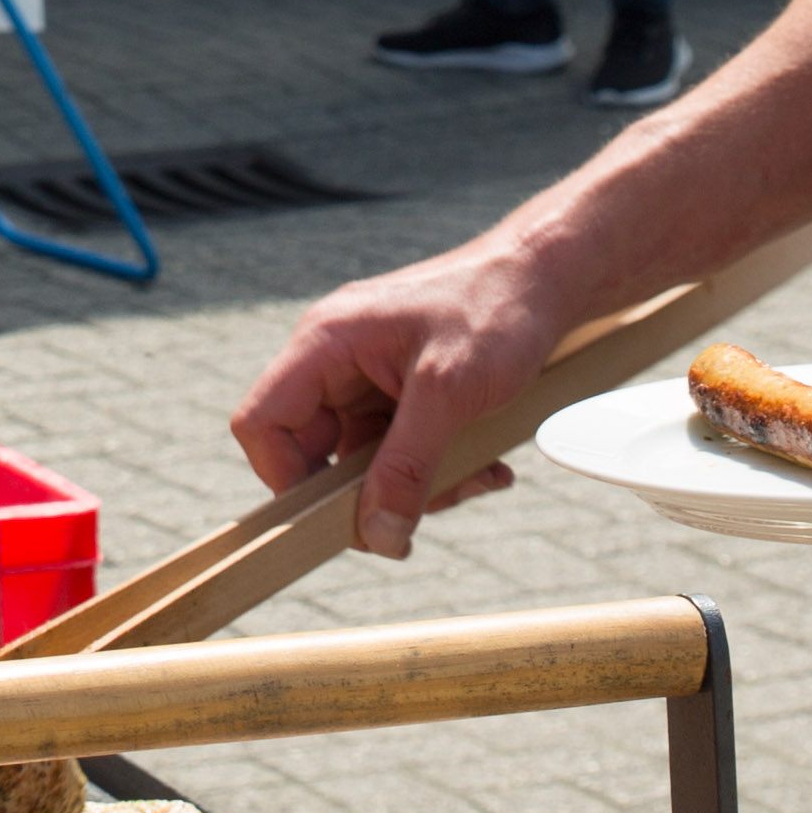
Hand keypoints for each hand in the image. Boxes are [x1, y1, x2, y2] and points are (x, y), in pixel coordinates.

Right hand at [227, 237, 564, 559]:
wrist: (549, 275)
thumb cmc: (497, 309)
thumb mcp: (451, 392)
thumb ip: (407, 466)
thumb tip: (375, 536)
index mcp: (325, 342)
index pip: (261, 422)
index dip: (284, 477)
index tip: (335, 516)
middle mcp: (337, 359)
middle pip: (315, 451)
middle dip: (367, 491)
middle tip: (419, 512)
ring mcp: (370, 376)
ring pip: (364, 460)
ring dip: (417, 484)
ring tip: (476, 475)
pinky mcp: (403, 391)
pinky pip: (400, 449)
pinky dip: (439, 468)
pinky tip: (486, 464)